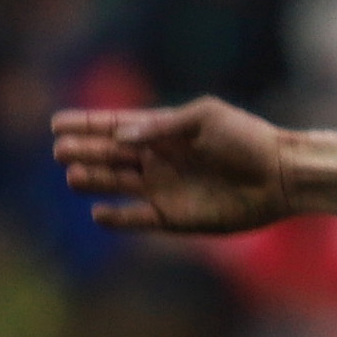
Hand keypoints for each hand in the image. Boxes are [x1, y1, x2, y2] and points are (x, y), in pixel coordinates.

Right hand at [50, 98, 291, 232]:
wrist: (280, 176)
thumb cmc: (247, 139)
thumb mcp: (207, 118)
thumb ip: (163, 125)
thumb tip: (121, 136)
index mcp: (165, 132)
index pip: (117, 126)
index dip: (87, 124)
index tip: (56, 122)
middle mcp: (159, 160)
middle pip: (110, 155)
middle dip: (84, 151)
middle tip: (60, 150)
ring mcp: (164, 188)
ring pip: (117, 184)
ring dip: (94, 180)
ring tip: (73, 175)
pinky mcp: (174, 217)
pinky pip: (137, 219)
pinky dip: (118, 217)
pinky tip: (98, 212)